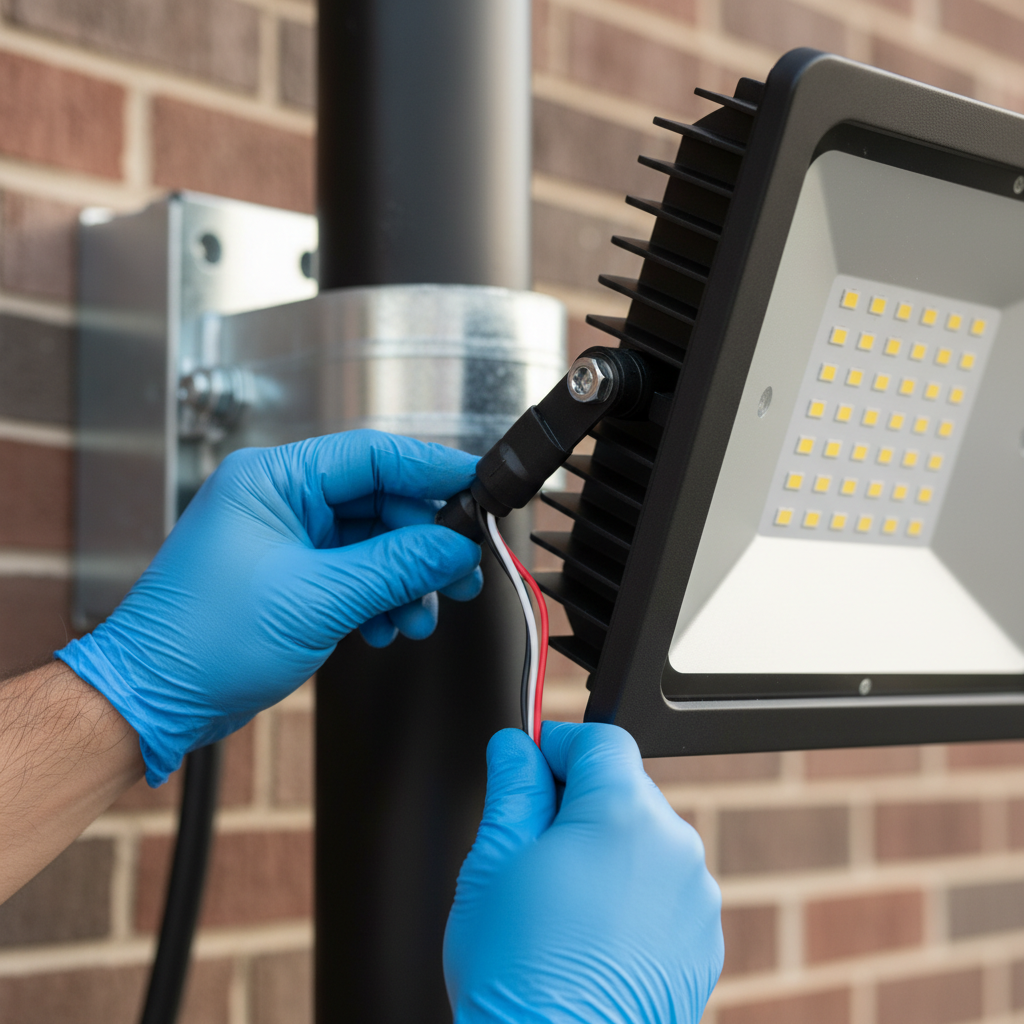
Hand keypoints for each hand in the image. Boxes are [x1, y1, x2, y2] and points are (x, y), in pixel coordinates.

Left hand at [57, 430, 481, 784]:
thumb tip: (455, 546)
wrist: (156, 700)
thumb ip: (396, 566)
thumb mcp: (318, 599)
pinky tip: (387, 626)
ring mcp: (287, 538)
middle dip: (424, 543)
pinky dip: (381, 598)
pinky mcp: (293, 574)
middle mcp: (280, 500)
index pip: (373, 456)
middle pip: (381, 502)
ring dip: (406, 579)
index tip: (478, 487)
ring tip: (420, 616)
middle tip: (460, 574)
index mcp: (272, 479)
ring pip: (374, 542)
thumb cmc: (202, 642)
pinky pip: (357, 572)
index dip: (433, 470)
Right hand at [444, 722, 722, 1023]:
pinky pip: (662, 891)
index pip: (600, 739)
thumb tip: (517, 746)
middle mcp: (675, 847)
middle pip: (623, 789)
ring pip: (642, 841)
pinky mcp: (701, 943)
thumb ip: (512, 786)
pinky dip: (630, 896)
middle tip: (529, 846)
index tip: (529, 760)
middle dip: (577, 802)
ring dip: (605, 850)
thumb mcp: (494, 860)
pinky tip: (588, 934)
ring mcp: (695, 899)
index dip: (557, 744)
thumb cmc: (518, 973)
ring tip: (557, 903)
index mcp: (623, 813)